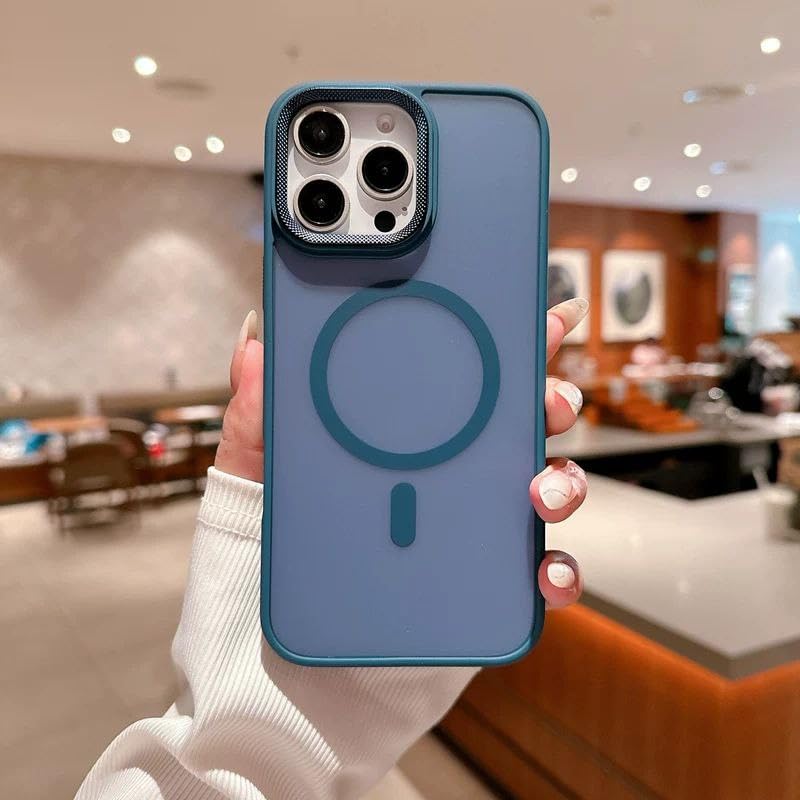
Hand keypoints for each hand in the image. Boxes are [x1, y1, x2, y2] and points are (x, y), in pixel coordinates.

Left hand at [216, 297, 588, 608]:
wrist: (283, 641)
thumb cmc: (277, 548)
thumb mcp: (259, 473)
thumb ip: (257, 413)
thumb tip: (254, 341)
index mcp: (409, 433)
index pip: (470, 376)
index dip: (516, 342)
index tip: (550, 315)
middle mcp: (452, 471)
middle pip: (524, 423)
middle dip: (554, 402)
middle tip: (549, 403)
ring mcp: (475, 525)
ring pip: (546, 489)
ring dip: (564, 482)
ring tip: (540, 492)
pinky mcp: (486, 582)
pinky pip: (541, 575)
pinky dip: (559, 571)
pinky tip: (544, 571)